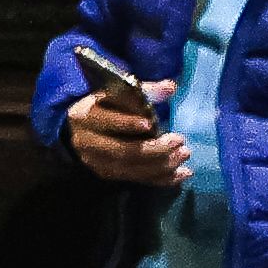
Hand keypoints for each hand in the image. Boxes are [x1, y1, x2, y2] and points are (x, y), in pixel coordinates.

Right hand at [60, 94, 186, 187]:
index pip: (104, 121)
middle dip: (154, 149)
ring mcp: (96, 163)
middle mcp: (86, 143)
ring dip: (162, 165)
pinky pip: (138, 180)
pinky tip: (182, 173)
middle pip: (122, 151)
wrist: (84, 129)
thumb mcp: (117, 94)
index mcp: (84, 117)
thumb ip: (144, 91)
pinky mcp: (108, 175)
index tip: (149, 123)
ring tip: (184, 154)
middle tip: (179, 141)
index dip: (126, 123)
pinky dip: (162, 178)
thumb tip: (171, 87)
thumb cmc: (105, 106)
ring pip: (132, 169)